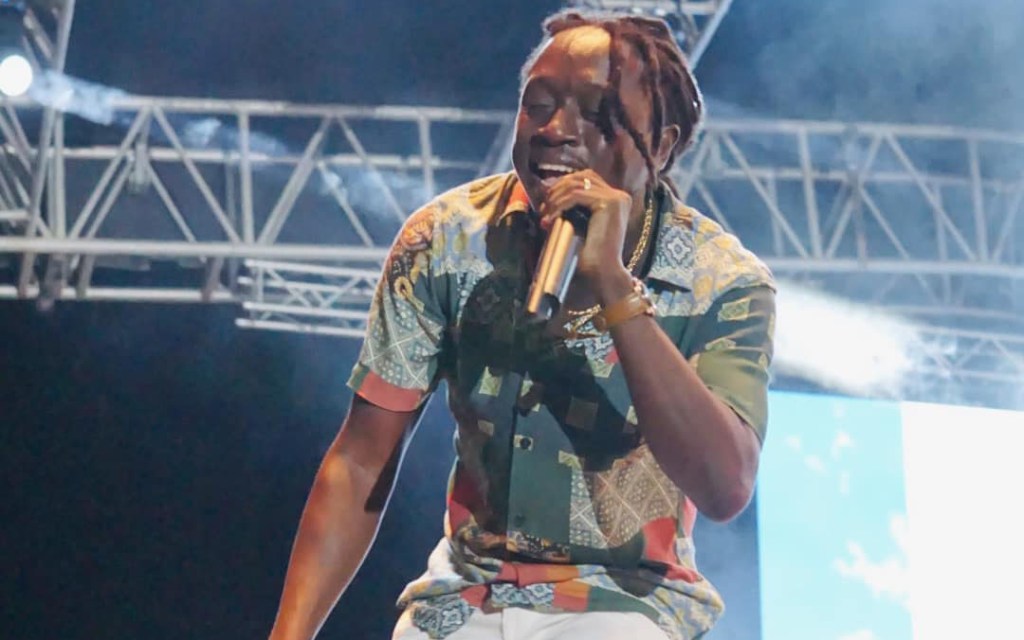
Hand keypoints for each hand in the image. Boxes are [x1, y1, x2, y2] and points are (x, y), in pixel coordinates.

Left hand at [537, 170, 634, 299]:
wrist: (602, 275)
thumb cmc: (589, 256)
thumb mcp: (579, 224)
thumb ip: (572, 207)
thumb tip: (547, 190)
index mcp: (615, 200)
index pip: (585, 179)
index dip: (562, 186)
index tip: (545, 204)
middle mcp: (619, 196)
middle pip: (581, 176)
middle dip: (558, 189)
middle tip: (542, 208)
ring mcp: (617, 198)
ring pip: (577, 184)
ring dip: (555, 198)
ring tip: (545, 216)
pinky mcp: (610, 203)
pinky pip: (577, 195)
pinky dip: (559, 205)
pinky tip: (551, 219)